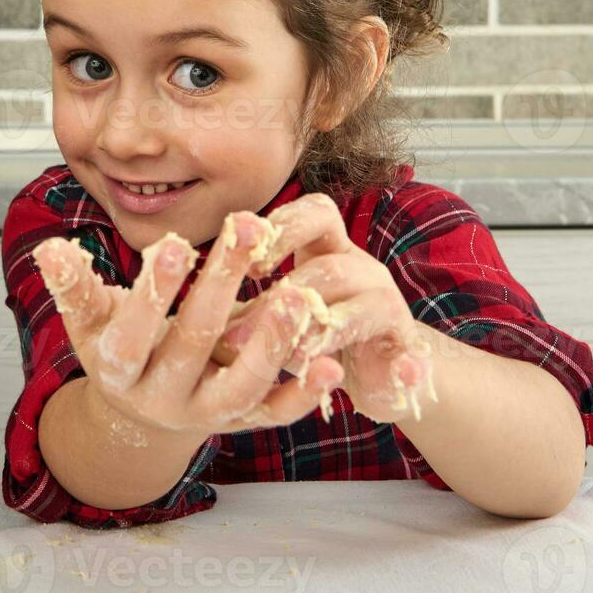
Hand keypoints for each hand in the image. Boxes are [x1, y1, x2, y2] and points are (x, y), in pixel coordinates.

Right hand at [32, 210, 344, 440]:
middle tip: (246, 230)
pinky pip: (274, 415)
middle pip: (192, 345)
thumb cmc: (119, 344)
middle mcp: (161, 398)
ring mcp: (205, 414)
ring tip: (294, 297)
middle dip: (219, 285)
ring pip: (240, 388)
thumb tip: (49, 249)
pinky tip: (331, 366)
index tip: (177, 242)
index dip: (154, 292)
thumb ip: (75, 286)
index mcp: (119, 369)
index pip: (133, 333)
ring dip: (270, 345)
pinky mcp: (241, 424)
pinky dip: (303, 396)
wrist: (141, 411)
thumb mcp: (91, 319)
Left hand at [227, 192, 436, 423]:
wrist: (375, 370)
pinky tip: (403, 378)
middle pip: (331, 265)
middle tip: (239, 332)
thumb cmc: (310, 336)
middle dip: (286, 296)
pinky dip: (410, 366)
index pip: (316, 213)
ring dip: (324, 330)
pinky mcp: (406, 347)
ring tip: (294, 354)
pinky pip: (413, 354)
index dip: (284, 228)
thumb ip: (240, 309)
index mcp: (327, 250)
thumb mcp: (272, 318)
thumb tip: (180, 311)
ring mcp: (387, 305)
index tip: (249, 262)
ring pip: (364, 304)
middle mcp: (361, 269)